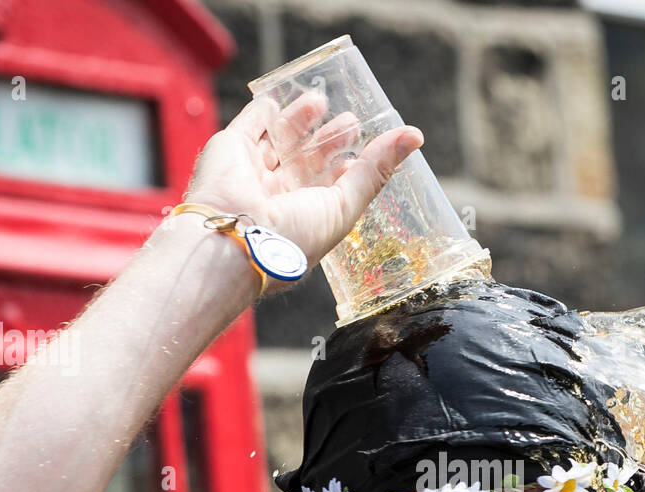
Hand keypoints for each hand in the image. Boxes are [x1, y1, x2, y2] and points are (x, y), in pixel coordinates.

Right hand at [182, 92, 423, 296]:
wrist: (237, 237)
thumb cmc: (294, 236)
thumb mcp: (345, 205)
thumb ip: (375, 169)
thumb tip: (414, 136)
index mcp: (306, 217)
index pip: (330, 186)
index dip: (346, 167)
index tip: (364, 148)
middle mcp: (279, 197)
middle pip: (307, 160)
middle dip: (327, 140)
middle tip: (349, 121)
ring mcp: (253, 174)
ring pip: (280, 140)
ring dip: (299, 119)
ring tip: (319, 101)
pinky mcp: (230, 151)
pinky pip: (248, 126)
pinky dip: (262, 111)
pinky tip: (276, 99)